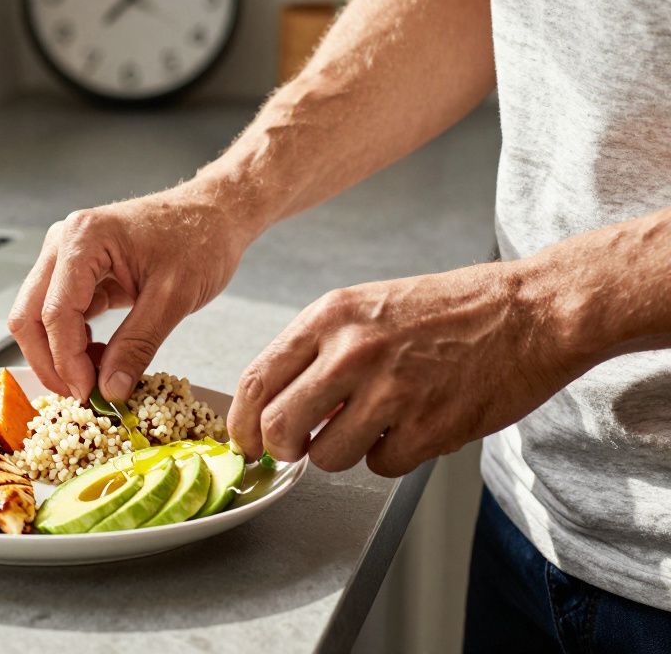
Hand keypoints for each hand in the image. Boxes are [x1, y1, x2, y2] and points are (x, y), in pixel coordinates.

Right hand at [8, 180, 250, 402]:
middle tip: (81, 395)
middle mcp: (64, 242)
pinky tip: (99, 357)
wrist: (215, 213)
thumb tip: (110, 390)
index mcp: (83, 239)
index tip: (89, 393)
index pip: (56, 313)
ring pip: (37, 316)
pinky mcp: (78, 270)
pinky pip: (60, 312)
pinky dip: (72, 341)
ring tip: (94, 378)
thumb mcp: (174, 297)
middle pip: (29, 315)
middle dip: (50, 362)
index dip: (67, 361)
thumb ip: (137, 345)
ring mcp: (67, 255)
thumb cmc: (200, 238)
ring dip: (58, 353)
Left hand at [228, 261, 584, 476]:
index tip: (246, 442)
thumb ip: (316, 350)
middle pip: (279, 428)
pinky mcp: (429, 426)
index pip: (256, 381)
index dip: (242, 424)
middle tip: (303, 446)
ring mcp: (391, 391)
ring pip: (328, 456)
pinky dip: (393, 455)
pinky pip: (381, 465)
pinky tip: (415, 423)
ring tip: (375, 423)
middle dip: (284, 449)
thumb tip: (274, 402)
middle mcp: (352, 352)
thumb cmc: (448, 310)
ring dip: (344, 452)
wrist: (530, 312)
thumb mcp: (366, 307)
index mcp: (329, 317)